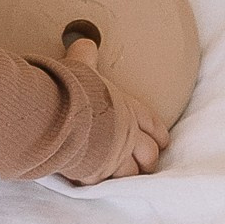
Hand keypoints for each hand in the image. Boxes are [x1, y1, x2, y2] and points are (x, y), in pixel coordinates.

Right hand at [59, 54, 171, 179]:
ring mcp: (114, 156)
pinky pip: (102, 181)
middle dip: (149, 159)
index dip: (158, 133)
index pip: (151, 123)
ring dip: (128, 174)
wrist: (62, 116)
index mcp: (127, 109)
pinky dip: (98, 180)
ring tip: (124, 177)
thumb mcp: (81, 67)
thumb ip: (85, 56)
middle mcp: (126, 135)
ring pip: (130, 173)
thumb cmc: (75, 90)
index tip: (162, 141)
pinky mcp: (96, 171)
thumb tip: (85, 42)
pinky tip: (94, 179)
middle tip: (148, 164)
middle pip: (149, 153)